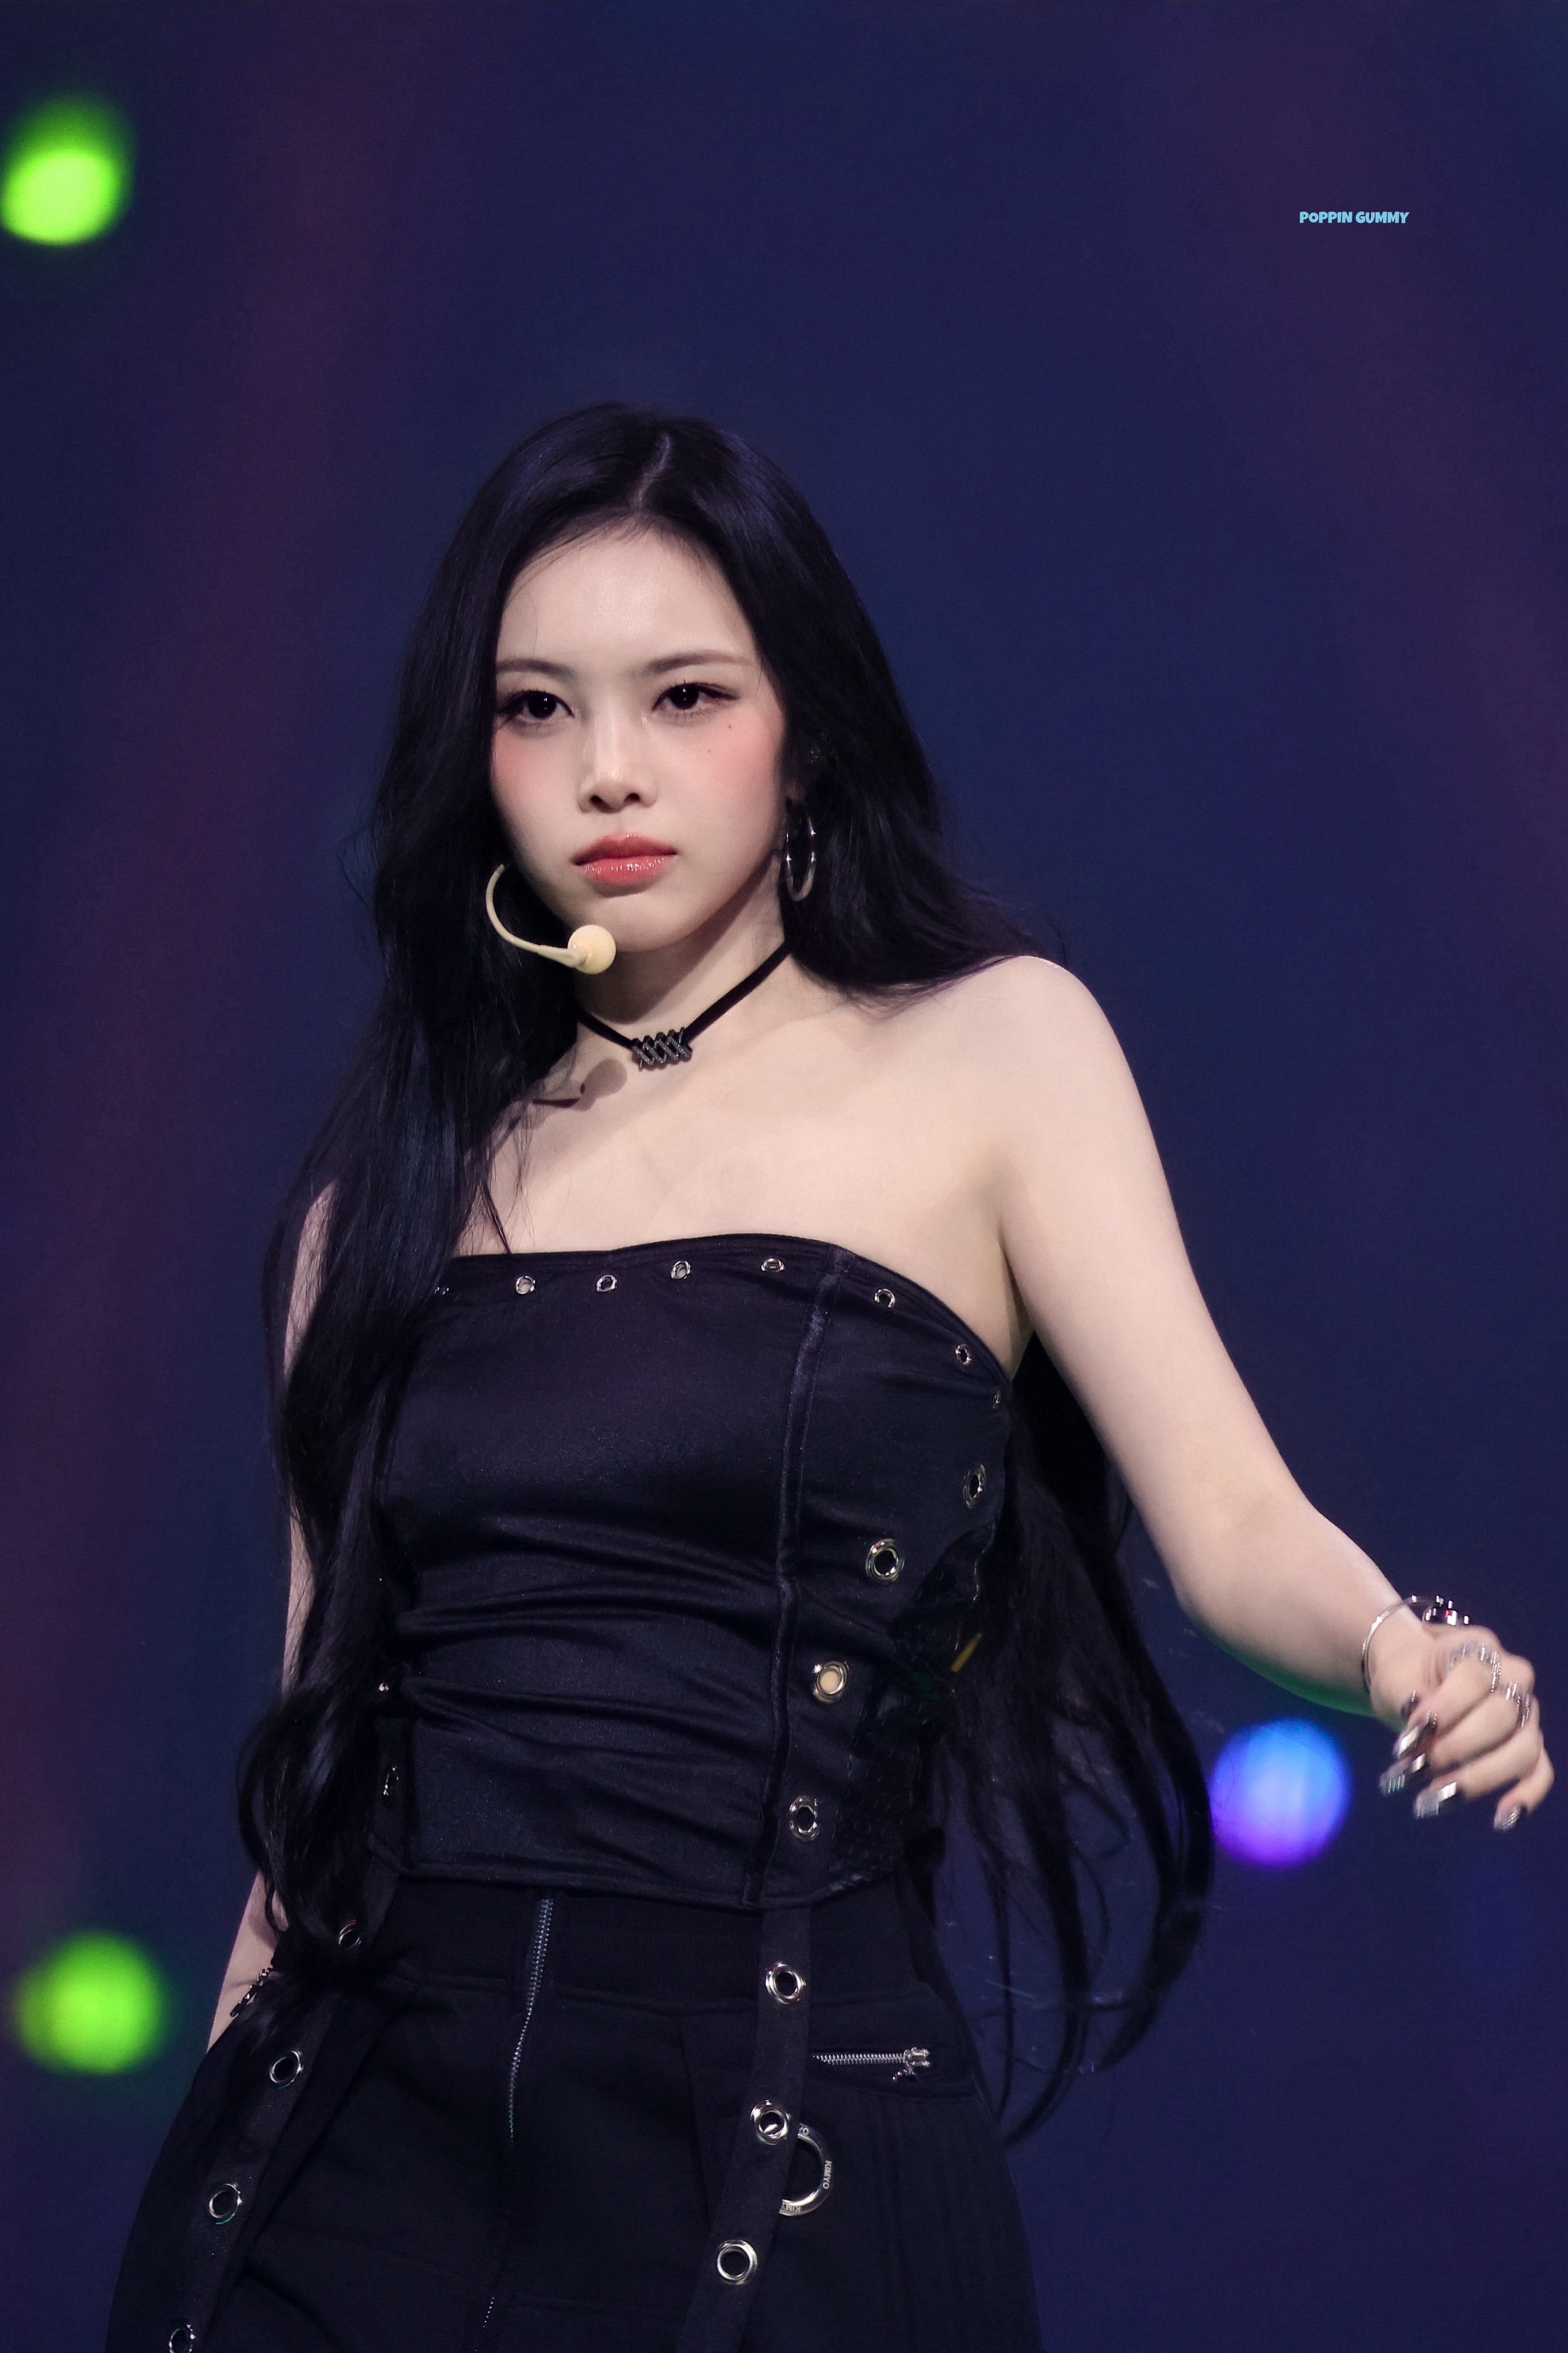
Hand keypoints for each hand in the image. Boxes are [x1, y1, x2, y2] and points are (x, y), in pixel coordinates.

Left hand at [1369, 1621, 1551, 1828]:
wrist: (1413, 1679)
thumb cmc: (1406, 1675)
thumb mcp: (1396, 1676)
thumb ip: (1407, 1694)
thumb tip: (1419, 1723)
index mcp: (1479, 1648)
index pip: (1475, 1677)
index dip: (1445, 1708)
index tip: (1410, 1733)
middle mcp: (1513, 1678)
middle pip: (1502, 1716)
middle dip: (1456, 1748)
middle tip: (1415, 1769)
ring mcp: (1525, 1713)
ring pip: (1522, 1749)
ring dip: (1479, 1777)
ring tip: (1434, 1799)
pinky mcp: (1528, 1745)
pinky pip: (1540, 1771)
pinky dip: (1526, 1795)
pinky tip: (1502, 1818)